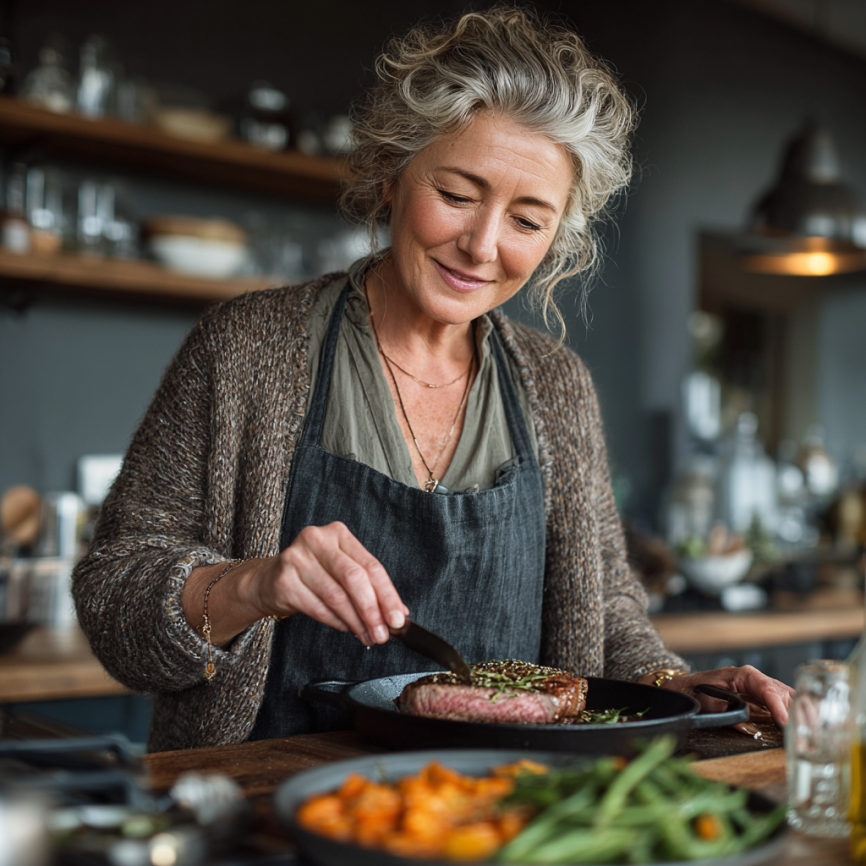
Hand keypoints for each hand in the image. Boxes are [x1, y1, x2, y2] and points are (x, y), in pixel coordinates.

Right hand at [252, 522, 408, 645]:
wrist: (267, 581)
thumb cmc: (311, 575)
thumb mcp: (341, 571)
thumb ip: (369, 587)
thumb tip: (398, 612)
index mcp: (337, 533)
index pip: (370, 565)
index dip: (388, 594)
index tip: (399, 617)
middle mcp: (317, 540)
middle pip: (354, 579)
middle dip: (373, 610)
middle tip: (384, 633)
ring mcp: (297, 559)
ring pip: (337, 596)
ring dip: (356, 622)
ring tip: (368, 636)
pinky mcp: (284, 581)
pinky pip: (318, 608)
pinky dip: (337, 622)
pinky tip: (347, 628)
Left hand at [663, 666, 793, 728]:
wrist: (685, 689)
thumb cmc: (695, 693)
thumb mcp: (709, 703)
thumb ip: (729, 711)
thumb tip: (749, 723)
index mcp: (743, 675)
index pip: (767, 689)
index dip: (778, 707)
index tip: (785, 723)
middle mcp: (756, 679)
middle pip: (783, 694)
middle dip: (795, 713)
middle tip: (805, 735)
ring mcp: (761, 687)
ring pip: (787, 698)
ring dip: (800, 715)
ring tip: (810, 734)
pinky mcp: (763, 698)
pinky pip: (783, 704)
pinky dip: (794, 715)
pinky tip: (803, 728)